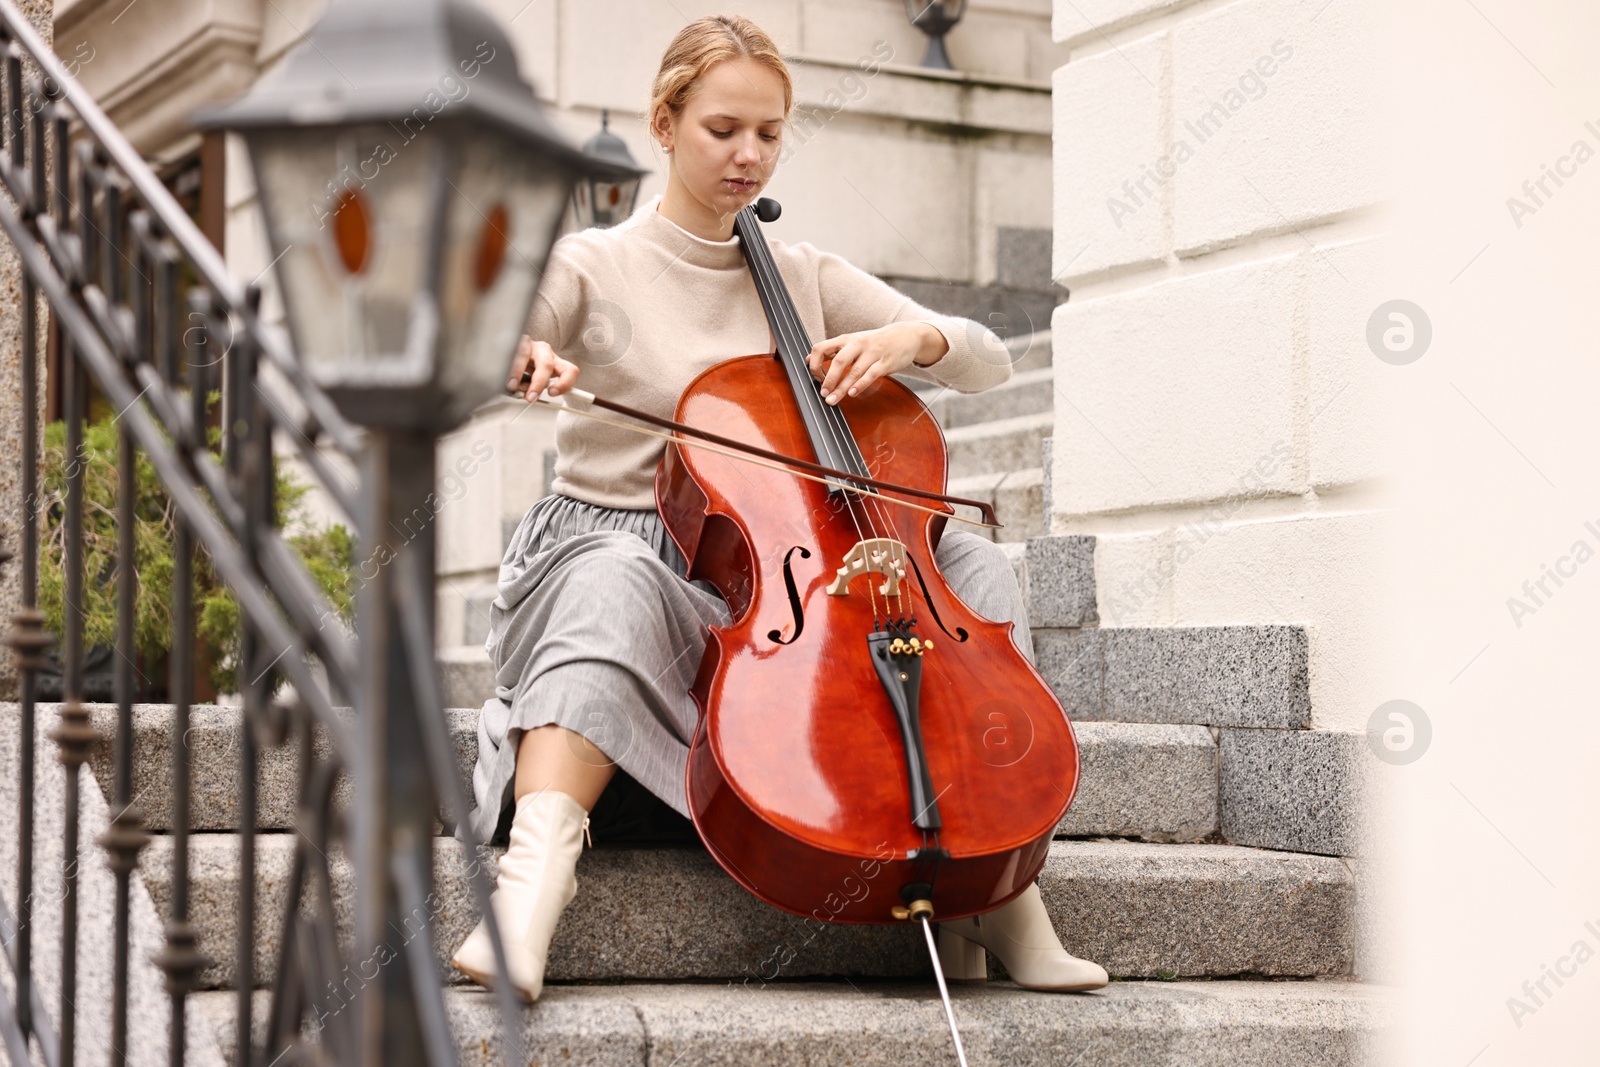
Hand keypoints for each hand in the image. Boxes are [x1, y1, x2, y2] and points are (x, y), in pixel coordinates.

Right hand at [506, 334, 579, 402]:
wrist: (508, 351)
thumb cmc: (524, 369)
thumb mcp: (533, 382)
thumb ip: (534, 389)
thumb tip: (529, 396)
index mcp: (554, 362)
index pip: (569, 371)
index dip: (564, 383)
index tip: (552, 393)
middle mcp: (544, 351)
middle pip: (546, 365)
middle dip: (538, 384)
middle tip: (530, 396)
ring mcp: (529, 344)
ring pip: (524, 355)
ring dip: (517, 373)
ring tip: (511, 385)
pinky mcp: (514, 340)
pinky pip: (509, 352)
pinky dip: (505, 366)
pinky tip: (501, 372)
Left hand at [805, 322, 946, 405]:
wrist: (905, 336)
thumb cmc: (875, 341)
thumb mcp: (852, 341)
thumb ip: (832, 350)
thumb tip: (808, 358)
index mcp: (846, 339)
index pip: (823, 348)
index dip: (815, 363)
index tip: (815, 377)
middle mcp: (858, 344)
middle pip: (839, 361)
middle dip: (829, 379)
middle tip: (823, 393)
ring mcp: (872, 353)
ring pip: (854, 371)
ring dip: (842, 388)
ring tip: (833, 400)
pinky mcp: (885, 362)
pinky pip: (871, 375)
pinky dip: (860, 385)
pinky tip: (852, 393)